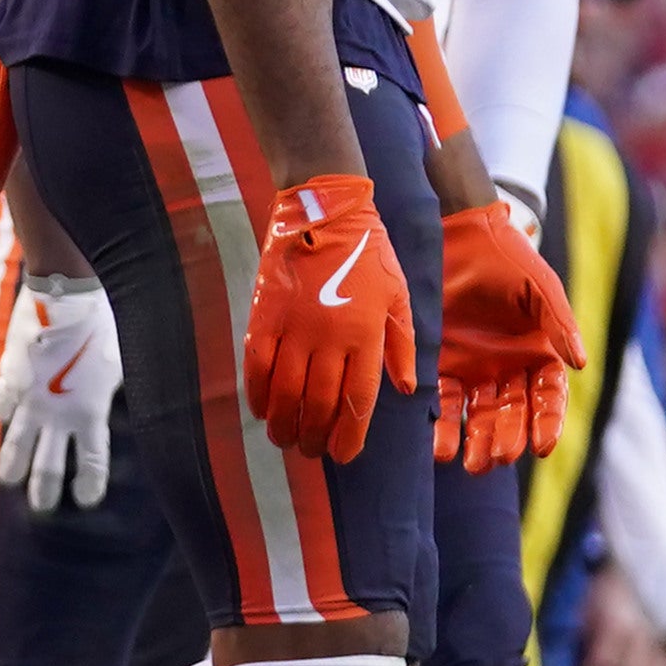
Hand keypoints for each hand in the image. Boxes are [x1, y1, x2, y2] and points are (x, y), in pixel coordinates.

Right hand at [0, 277, 120, 512]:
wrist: (67, 291)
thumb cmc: (103, 323)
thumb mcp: (116, 363)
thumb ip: (107, 390)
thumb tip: (106, 399)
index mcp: (90, 411)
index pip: (90, 461)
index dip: (87, 484)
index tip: (84, 499)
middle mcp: (57, 413)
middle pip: (48, 465)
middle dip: (45, 490)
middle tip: (42, 506)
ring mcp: (29, 398)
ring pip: (15, 444)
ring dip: (12, 466)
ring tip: (8, 480)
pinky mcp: (8, 376)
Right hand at [238, 174, 413, 465]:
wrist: (323, 210)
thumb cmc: (367, 253)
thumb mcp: (398, 296)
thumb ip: (403, 345)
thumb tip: (407, 388)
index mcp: (366, 335)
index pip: (357, 401)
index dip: (349, 435)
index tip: (343, 456)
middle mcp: (329, 338)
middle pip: (319, 404)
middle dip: (314, 436)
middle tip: (311, 451)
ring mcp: (294, 329)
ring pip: (286, 393)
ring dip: (284, 423)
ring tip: (285, 439)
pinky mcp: (264, 317)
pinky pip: (258, 367)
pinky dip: (258, 394)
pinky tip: (262, 410)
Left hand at [432, 202, 586, 471]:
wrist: (459, 235)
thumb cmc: (507, 258)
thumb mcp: (539, 286)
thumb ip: (559, 323)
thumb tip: (581, 364)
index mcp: (540, 355)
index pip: (547, 398)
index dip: (546, 423)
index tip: (541, 447)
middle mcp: (509, 369)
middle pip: (512, 414)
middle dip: (507, 438)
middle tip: (499, 459)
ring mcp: (475, 370)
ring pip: (479, 416)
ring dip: (476, 441)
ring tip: (473, 464)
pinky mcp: (442, 365)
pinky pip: (444, 402)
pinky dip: (442, 426)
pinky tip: (441, 449)